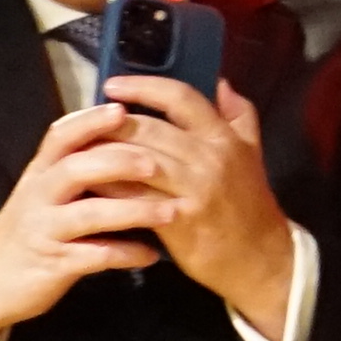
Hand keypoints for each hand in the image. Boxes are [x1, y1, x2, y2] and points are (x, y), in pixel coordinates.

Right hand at [0, 102, 170, 329]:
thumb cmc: (34, 226)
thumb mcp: (46, 190)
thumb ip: (78, 163)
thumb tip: (123, 129)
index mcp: (41, 172)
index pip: (61, 136)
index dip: (90, 121)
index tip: (123, 109)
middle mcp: (38, 196)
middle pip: (75, 169)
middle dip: (118, 162)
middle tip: (156, 164)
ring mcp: (45, 230)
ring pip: (89, 214)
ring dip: (133, 211)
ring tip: (171, 212)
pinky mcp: (54, 264)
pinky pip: (94, 257)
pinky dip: (125, 254)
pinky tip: (152, 255)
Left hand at [98, 76, 298, 338]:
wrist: (260, 257)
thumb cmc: (249, 204)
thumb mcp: (252, 153)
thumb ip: (239, 116)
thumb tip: (221, 82)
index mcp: (224, 138)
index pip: (181, 98)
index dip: (143, 86)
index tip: (112, 85)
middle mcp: (209, 158)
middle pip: (149, 128)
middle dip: (111, 122)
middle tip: (83, 120)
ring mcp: (193, 189)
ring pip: (137, 160)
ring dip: (104, 153)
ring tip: (79, 150)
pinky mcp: (177, 220)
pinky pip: (134, 196)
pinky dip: (109, 188)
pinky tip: (91, 185)